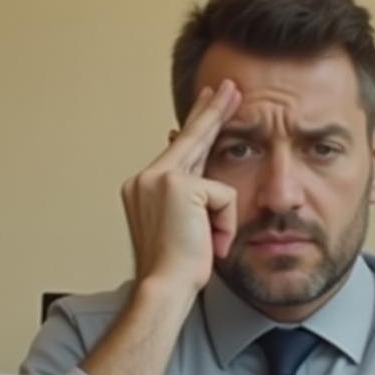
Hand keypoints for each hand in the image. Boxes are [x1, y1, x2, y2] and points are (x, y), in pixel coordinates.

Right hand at [119, 78, 241, 294]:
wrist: (164, 287)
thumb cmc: (175, 269)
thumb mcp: (184, 227)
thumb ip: (192, 197)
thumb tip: (206, 178)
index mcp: (142, 187)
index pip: (177, 148)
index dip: (197, 125)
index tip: (209, 100)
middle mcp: (145, 178)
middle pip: (191, 137)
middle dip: (214, 111)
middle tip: (231, 86)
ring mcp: (159, 179)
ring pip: (213, 179)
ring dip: (219, 218)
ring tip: (208, 242)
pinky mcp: (179, 185)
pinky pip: (224, 197)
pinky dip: (224, 224)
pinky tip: (210, 244)